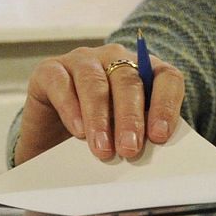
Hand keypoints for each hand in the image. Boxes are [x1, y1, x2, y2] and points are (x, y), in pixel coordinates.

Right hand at [14, 42, 183, 164]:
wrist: (50, 138)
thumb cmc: (97, 134)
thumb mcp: (123, 134)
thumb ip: (141, 136)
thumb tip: (154, 156)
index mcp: (143, 71)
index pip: (166, 77)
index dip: (166, 104)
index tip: (160, 136)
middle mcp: (114, 59)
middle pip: (129, 81)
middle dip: (130, 118)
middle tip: (130, 149)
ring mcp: (81, 61)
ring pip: (95, 82)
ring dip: (100, 117)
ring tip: (103, 149)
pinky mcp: (50, 70)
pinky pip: (61, 82)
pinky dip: (70, 107)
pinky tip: (78, 130)